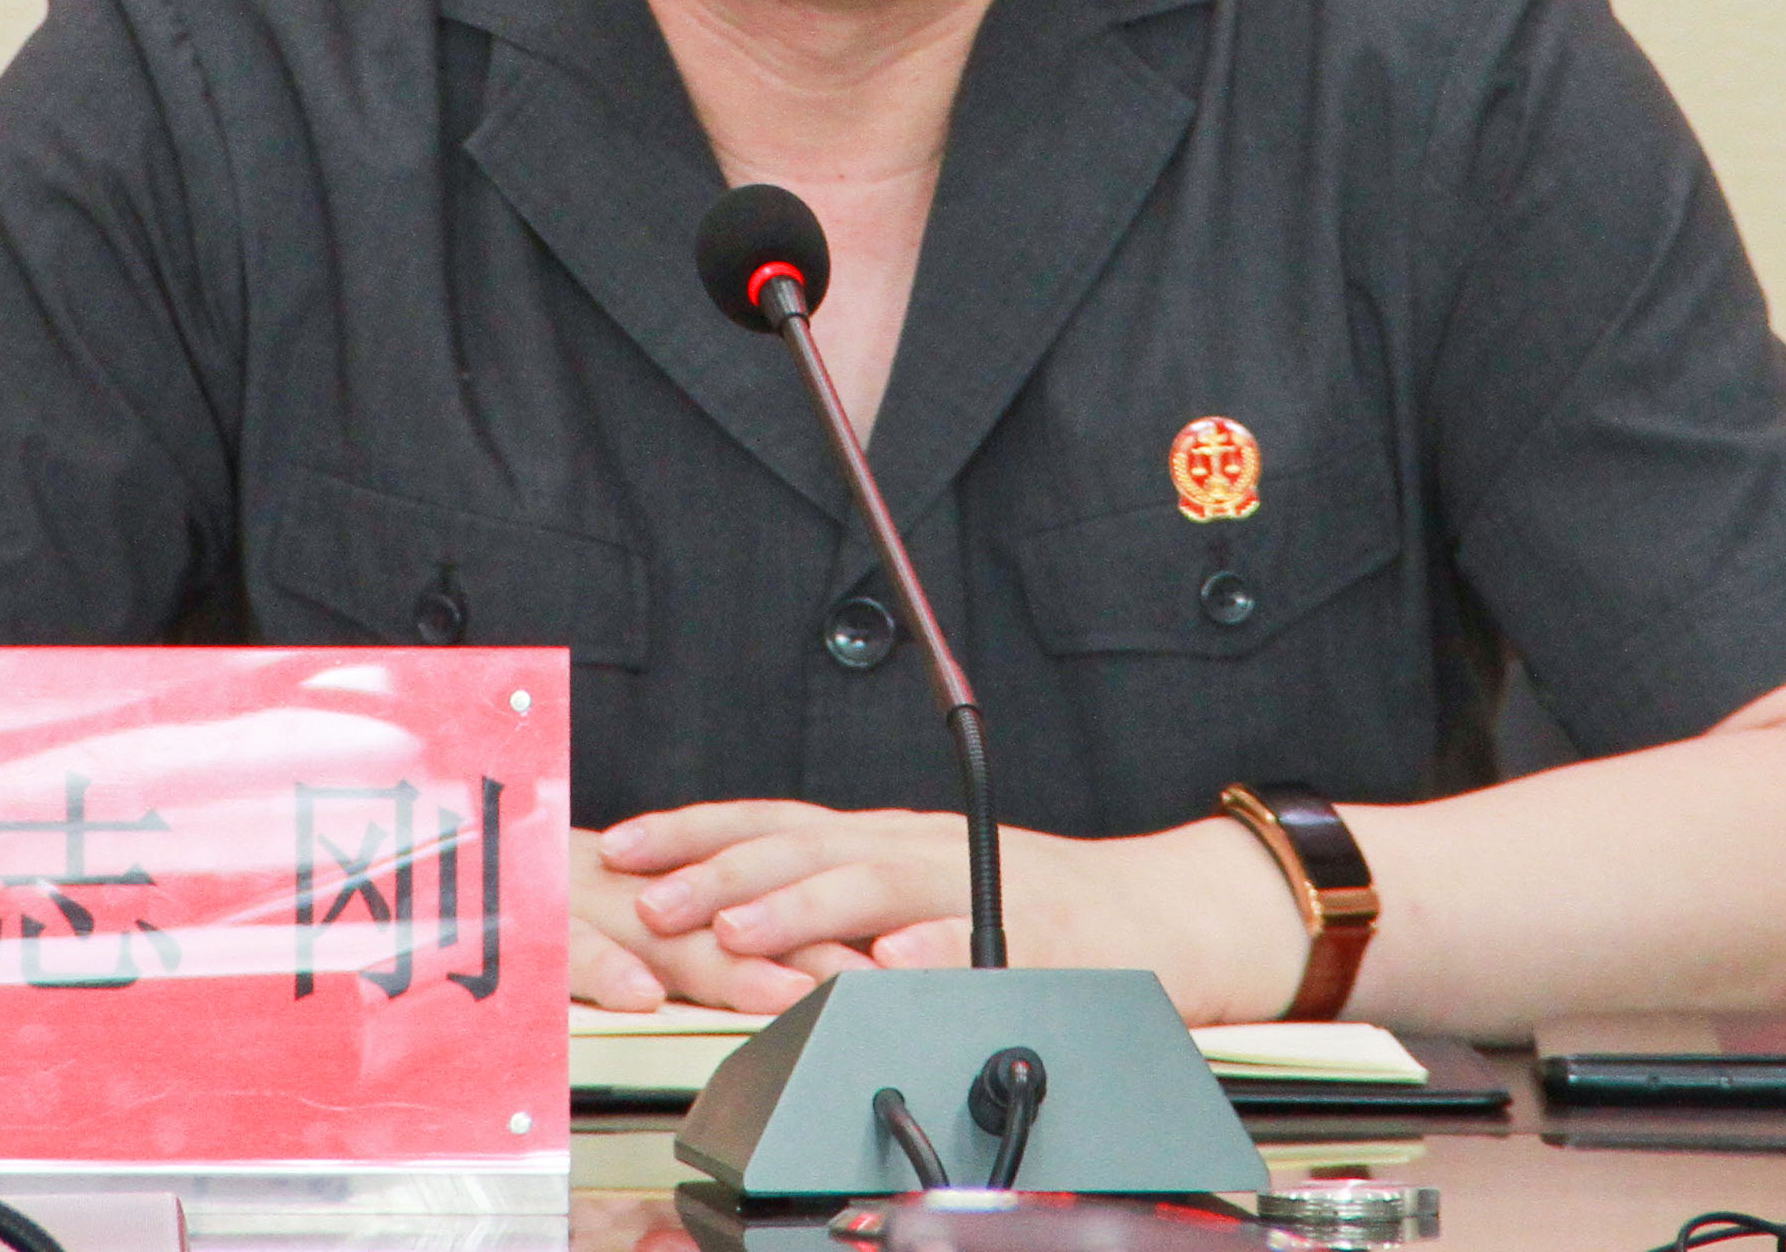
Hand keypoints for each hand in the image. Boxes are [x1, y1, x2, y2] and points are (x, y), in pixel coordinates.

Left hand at [596, 800, 1302, 1024]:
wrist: (1162, 913)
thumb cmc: (1033, 903)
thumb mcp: (919, 886)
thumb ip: (844, 896)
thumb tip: (731, 912)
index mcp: (883, 841)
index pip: (771, 822)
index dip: (693, 832)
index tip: (624, 848)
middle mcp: (918, 850)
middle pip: (805, 849)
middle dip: (718, 875)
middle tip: (653, 904)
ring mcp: (974, 887)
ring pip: (874, 886)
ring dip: (800, 909)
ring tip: (739, 930)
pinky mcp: (1035, 934)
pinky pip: (979, 940)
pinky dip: (931, 950)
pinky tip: (890, 964)